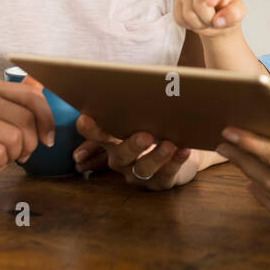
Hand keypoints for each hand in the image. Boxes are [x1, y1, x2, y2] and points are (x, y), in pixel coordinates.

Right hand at [0, 77, 55, 196]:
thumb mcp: (14, 122)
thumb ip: (26, 100)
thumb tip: (39, 79)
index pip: (33, 96)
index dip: (47, 120)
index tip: (48, 138)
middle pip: (26, 119)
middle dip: (30, 143)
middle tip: (20, 151)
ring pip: (14, 137)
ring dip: (14, 153)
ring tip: (2, 154)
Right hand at [73, 114, 199, 190]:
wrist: (183, 146)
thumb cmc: (158, 126)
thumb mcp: (144, 118)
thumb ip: (133, 108)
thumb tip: (133, 87)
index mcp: (114, 143)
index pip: (98, 137)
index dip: (91, 130)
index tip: (85, 118)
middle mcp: (123, 161)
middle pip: (121, 156)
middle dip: (132, 146)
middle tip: (145, 135)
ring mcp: (140, 174)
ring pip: (144, 168)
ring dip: (156, 156)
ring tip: (169, 143)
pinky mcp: (161, 182)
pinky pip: (167, 174)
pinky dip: (176, 162)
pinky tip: (184, 149)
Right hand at [173, 0, 246, 36]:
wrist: (217, 20)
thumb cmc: (228, 12)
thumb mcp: (238, 13)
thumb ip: (234, 14)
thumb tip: (218, 21)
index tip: (210, 3)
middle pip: (199, 5)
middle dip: (208, 19)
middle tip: (214, 20)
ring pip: (188, 14)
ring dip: (199, 24)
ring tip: (205, 21)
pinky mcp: (178, 2)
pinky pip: (179, 18)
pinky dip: (188, 25)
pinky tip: (196, 21)